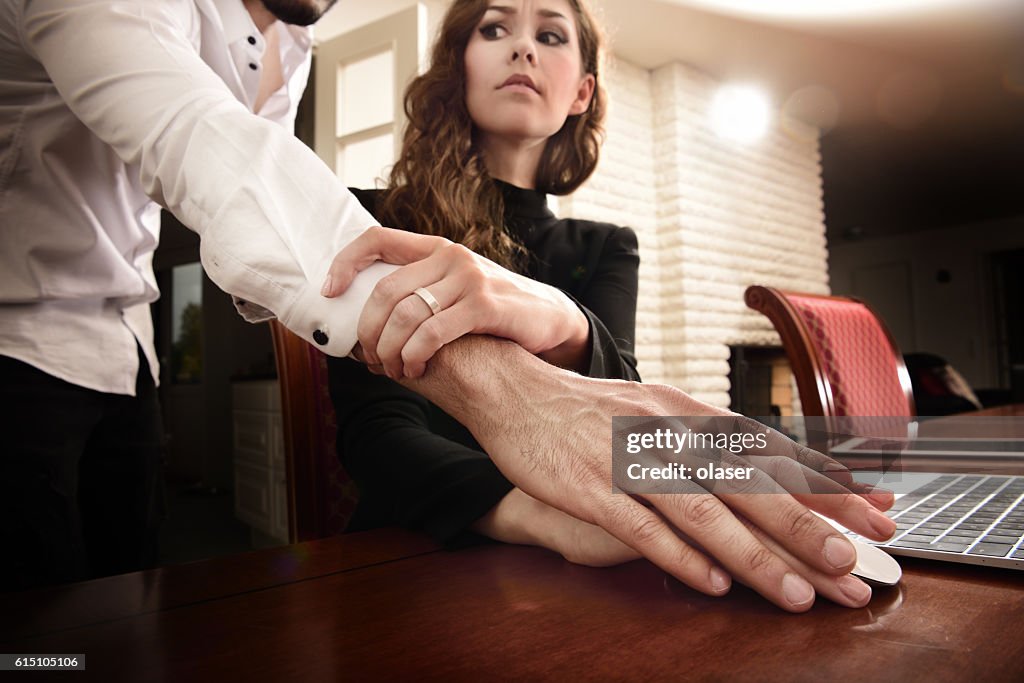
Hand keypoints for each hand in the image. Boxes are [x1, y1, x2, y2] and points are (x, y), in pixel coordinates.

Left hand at [322, 226, 588, 377]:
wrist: (549, 319)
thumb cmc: (494, 311)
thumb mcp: (457, 288)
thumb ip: (422, 291)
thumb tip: (369, 321)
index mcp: (437, 247)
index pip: (378, 238)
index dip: (345, 262)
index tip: (328, 291)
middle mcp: (451, 255)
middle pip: (385, 290)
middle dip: (368, 330)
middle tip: (369, 358)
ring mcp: (469, 278)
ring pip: (405, 315)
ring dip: (390, 351)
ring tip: (393, 370)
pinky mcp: (484, 305)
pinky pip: (432, 333)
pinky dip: (414, 356)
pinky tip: (416, 370)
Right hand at [402, 337, 896, 612]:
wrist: (516, 391)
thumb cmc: (592, 410)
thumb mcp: (656, 411)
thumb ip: (706, 440)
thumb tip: (765, 466)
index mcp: (689, 413)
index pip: (770, 450)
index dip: (824, 483)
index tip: (874, 512)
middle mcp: (667, 433)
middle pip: (748, 484)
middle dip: (806, 528)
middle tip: (854, 567)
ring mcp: (627, 459)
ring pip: (701, 511)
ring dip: (753, 555)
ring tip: (795, 594)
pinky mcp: (588, 486)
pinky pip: (640, 526)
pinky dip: (678, 556)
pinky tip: (711, 584)